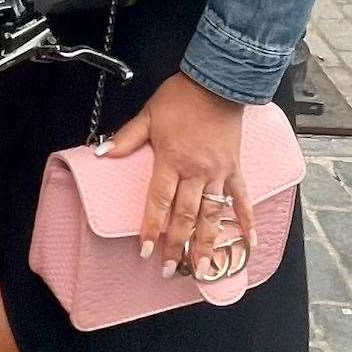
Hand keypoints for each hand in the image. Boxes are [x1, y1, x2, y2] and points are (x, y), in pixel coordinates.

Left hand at [100, 72, 254, 281]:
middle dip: (176, 245)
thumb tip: (102, 152)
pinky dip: (247, 221)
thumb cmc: (180, 97)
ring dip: (207, 243)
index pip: (159, 200)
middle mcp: (196, 171)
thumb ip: (127, 138)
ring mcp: (218, 173)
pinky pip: (243, 199)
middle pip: (185, 215)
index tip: (145, 249)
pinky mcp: (235, 169)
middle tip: (170, 269)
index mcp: (171, 159)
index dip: (151, 226)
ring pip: (212, 215)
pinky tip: (249, 244)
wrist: (217, 82)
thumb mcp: (148, 114)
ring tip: (203, 269)